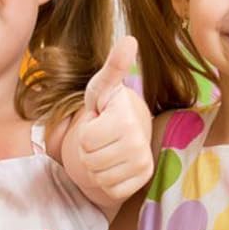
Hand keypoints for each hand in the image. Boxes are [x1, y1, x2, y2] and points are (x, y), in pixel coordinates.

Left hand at [73, 36, 153, 204]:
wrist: (129, 128)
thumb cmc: (109, 106)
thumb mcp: (103, 87)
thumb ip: (113, 66)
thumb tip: (130, 39)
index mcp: (127, 118)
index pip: (85, 140)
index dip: (85, 132)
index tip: (98, 120)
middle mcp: (140, 141)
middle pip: (90, 161)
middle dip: (88, 151)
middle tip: (100, 137)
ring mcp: (144, 162)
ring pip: (99, 178)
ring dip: (96, 166)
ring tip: (106, 149)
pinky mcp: (143, 178)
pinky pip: (111, 190)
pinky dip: (107, 181)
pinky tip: (115, 165)